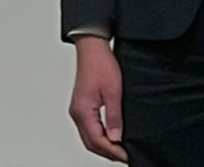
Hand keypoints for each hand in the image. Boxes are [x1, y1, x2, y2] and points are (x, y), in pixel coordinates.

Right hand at [68, 36, 127, 162]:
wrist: (93, 49)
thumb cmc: (101, 65)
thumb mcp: (114, 91)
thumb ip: (114, 116)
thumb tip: (116, 136)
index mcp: (83, 112)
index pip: (97, 140)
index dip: (112, 151)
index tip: (126, 156)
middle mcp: (77, 114)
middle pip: (91, 143)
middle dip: (108, 152)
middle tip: (125, 156)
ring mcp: (78, 110)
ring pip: (89, 137)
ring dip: (103, 145)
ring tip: (120, 150)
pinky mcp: (82, 106)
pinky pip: (89, 128)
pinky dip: (99, 136)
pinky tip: (111, 136)